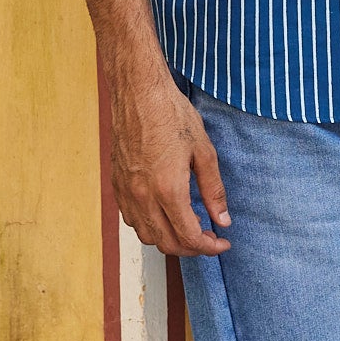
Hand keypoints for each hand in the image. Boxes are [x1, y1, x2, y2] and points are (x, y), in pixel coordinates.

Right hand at [108, 70, 230, 255]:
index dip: (209, 247)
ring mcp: (126, 191)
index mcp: (168, 189)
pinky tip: (164, 215)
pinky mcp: (116, 183)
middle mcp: (142, 196)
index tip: (222, 242)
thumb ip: (213, 190)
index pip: (188, 236)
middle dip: (191, 249)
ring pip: (146, 235)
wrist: (137, 92)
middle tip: (209, 238)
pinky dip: (149, 227)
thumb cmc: (171, 114)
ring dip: (169, 240)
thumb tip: (222, 219)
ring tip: (189, 227)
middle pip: (166, 243)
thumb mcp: (203, 151)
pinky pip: (131, 219)